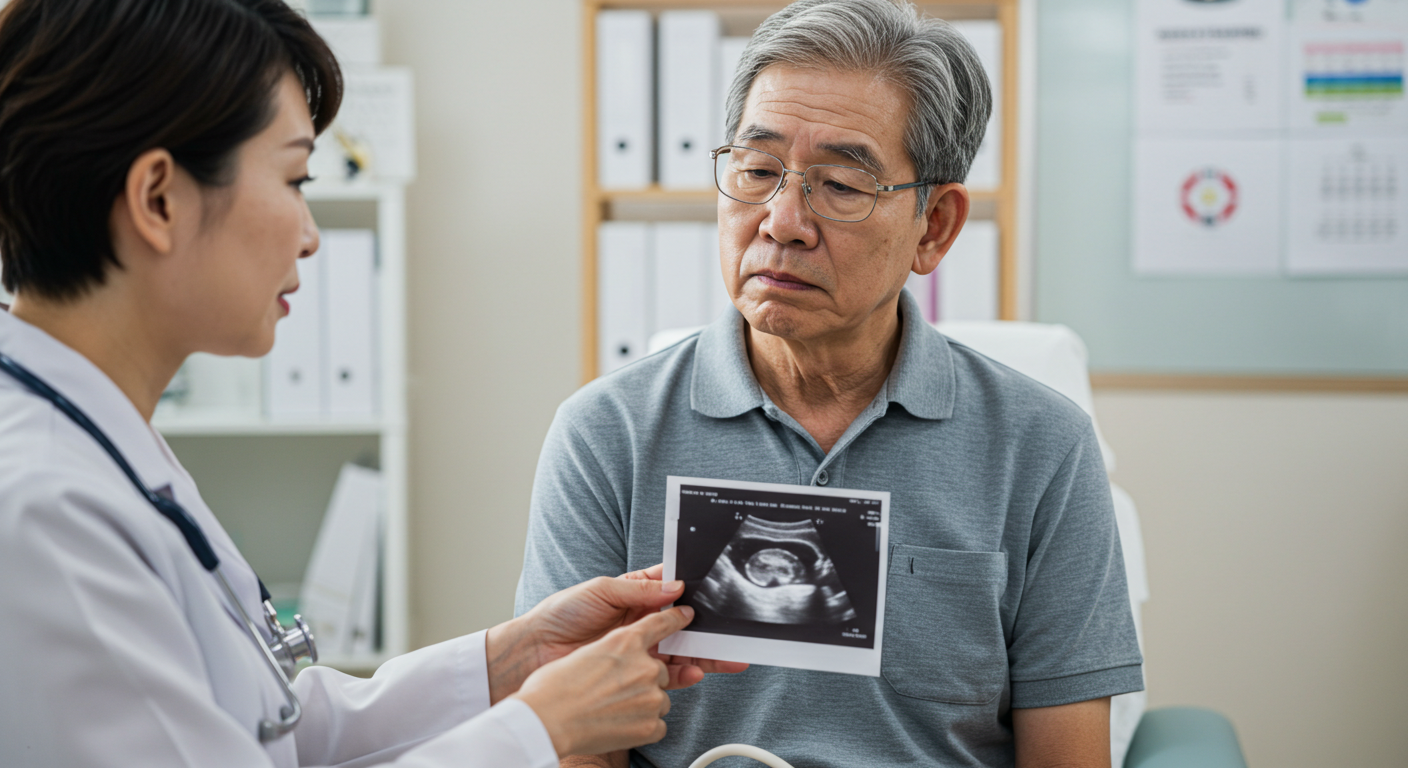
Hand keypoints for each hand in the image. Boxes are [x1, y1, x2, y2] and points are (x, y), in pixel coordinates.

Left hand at [488, 566, 747, 701]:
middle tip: (733, 634)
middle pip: (684, 625)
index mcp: (635, 595)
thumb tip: (676, 587)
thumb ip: (639, 590)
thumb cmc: (561, 613)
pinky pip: (665, 674)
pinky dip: (683, 675)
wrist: (535, 649)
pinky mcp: (632, 671)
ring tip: (724, 658)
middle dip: (709, 630)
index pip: (672, 592)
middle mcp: (641, 622)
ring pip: (680, 651)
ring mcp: (639, 648)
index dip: (695, 592)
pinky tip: (695, 672)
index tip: (717, 594)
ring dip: (703, 654)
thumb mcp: (601, 591)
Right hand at [512, 606, 691, 756]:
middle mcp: (644, 666)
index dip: (676, 619)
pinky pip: (658, 723)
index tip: (685, 615)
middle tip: (615, 690)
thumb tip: (628, 656)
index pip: (661, 624)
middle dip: (644, 680)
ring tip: (610, 709)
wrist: (545, 720)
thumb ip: (614, 649)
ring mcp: (650, 696)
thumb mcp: (588, 652)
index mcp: (626, 641)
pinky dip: (642, 726)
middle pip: (661, 670)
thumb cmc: (554, 686)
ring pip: (659, 698)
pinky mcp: (651, 725)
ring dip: (642, 703)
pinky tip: (617, 724)